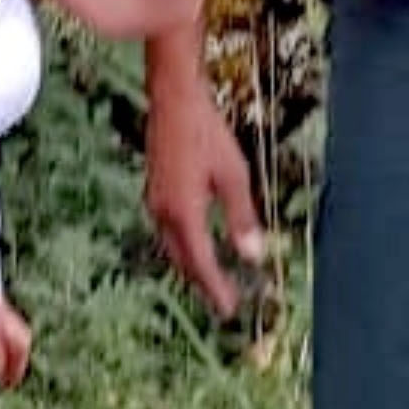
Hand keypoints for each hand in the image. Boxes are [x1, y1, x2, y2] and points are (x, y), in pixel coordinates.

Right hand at [143, 61, 269, 319]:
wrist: (174, 98)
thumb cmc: (207, 132)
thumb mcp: (234, 175)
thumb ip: (242, 218)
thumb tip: (254, 257)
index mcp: (183, 213)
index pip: (201, 263)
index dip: (216, 289)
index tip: (230, 310)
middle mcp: (163, 213)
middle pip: (183, 260)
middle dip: (203, 283)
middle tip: (223, 302)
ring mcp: (155, 201)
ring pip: (173, 246)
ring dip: (192, 265)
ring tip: (211, 279)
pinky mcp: (155, 190)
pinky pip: (168, 230)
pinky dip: (184, 245)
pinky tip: (196, 243)